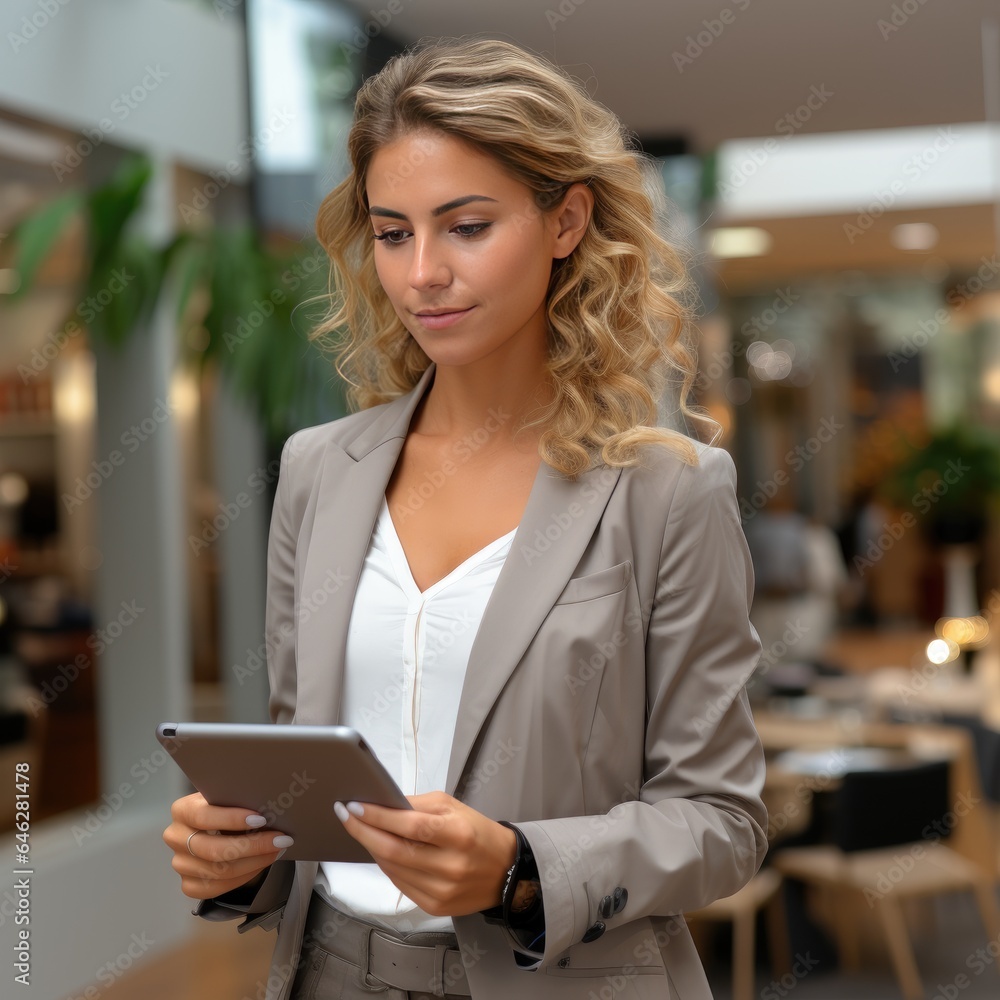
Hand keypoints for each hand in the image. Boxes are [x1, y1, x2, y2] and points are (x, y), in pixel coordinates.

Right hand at [163, 792, 293, 899]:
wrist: (214, 826)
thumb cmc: (226, 807)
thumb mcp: (228, 796)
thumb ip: (238, 799)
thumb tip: (269, 805)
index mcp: (182, 810)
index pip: (203, 816)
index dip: (232, 819)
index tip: (261, 819)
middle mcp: (176, 837)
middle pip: (214, 849)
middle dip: (253, 846)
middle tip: (281, 839)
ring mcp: (180, 864)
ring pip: (219, 871)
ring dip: (254, 862)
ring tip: (277, 851)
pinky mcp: (188, 884)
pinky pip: (217, 887)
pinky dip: (244, 876)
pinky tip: (261, 863)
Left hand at [334, 790, 516, 916]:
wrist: (505, 872)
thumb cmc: (477, 833)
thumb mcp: (454, 807)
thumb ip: (418, 805)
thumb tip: (383, 804)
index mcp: (458, 834)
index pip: (410, 825)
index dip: (378, 816)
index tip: (354, 805)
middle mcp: (450, 865)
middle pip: (395, 850)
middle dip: (364, 832)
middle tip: (345, 816)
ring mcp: (442, 890)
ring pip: (393, 869)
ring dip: (372, 848)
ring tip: (360, 830)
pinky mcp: (435, 906)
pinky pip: (400, 884)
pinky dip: (387, 866)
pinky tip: (380, 851)